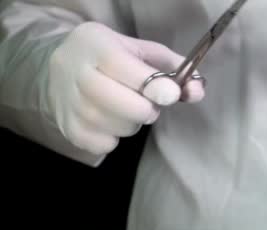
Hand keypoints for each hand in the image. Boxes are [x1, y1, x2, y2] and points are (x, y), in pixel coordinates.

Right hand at [45, 22, 204, 155]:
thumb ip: (175, 68)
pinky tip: (112, 123)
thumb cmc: (114, 59)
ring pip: (112, 125)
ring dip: (132, 123)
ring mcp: (67, 102)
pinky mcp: (67, 127)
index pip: (120, 65)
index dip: (151, 84)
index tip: (172, 95)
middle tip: (149, 105)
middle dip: (144, 109)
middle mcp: (75, 71)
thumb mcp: (143, 53)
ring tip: (128, 110)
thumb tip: (198, 92)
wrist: (64, 70)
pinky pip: (102, 144)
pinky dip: (115, 138)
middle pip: (116, 100)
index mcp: (95, 44)